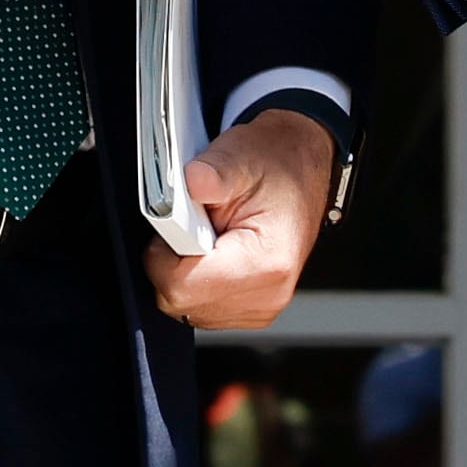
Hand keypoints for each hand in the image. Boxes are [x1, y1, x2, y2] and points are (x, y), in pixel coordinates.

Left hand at [143, 109, 334, 329]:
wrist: (303, 168)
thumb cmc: (277, 163)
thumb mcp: (240, 158)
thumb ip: (210, 174)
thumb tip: (187, 183)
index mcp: (265, 263)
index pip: (180, 286)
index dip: (163, 252)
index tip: (176, 223)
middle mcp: (267, 294)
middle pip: (179, 301)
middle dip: (172, 261)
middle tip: (192, 225)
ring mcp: (262, 307)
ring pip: (186, 307)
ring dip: (183, 271)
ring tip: (207, 235)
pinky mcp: (252, 309)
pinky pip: (201, 306)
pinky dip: (197, 279)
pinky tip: (213, 250)